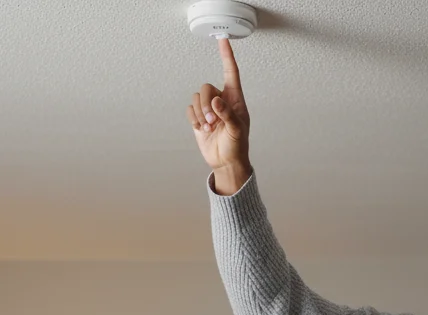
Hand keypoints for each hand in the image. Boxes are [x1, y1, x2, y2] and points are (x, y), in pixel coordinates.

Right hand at [187, 38, 251, 186]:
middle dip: (206, 105)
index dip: (226, 55)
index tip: (222, 40)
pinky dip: (194, 119)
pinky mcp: (198, 118)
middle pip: (206, 87)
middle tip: (212, 121)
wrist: (226, 162)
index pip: (230, 72)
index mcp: (235, 99)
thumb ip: (227, 114)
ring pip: (196, 98)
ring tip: (210, 128)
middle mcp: (221, 100)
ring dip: (200, 114)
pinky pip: (190, 109)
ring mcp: (209, 109)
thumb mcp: (237, 130)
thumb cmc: (237, 146)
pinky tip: (202, 129)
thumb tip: (217, 101)